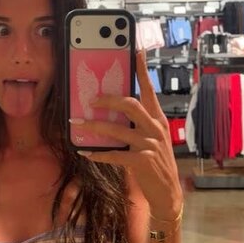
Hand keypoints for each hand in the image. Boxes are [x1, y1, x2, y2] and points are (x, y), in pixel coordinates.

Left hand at [72, 50, 182, 218]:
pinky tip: (85, 153)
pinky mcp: (142, 162)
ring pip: (117, 129)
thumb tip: (112, 112)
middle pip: (130, 104)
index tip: (137, 50)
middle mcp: (155, 128)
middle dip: (108, 99)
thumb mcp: (151, 139)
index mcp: (157, 119)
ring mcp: (149, 145)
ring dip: (93, 127)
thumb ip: (138, 125)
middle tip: (90, 100)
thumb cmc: (156, 163)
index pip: (149, 90)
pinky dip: (98, 154)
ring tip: (76, 125)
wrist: (168, 192)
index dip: (142, 70)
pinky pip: (114, 155)